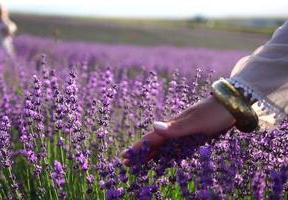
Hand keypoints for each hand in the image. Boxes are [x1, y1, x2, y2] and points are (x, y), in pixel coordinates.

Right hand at [120, 96, 234, 165]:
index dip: (137, 149)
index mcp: (173, 126)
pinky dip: (164, 152)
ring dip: (150, 152)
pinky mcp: (192, 134)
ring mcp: (183, 131)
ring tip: (140, 160)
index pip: (150, 139)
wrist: (232, 104)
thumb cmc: (213, 114)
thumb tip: (153, 126)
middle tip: (127, 162)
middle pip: (153, 142)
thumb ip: (175, 127)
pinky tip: (164, 155)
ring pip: (162, 144)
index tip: (124, 157)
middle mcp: (175, 129)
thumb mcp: (195, 122)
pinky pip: (173, 145)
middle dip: (139, 152)